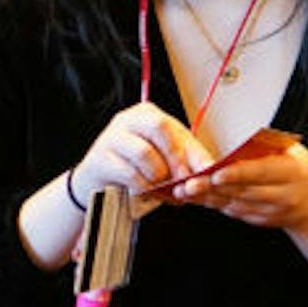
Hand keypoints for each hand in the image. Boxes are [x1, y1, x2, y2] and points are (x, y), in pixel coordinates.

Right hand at [74, 104, 213, 214]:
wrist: (99, 185)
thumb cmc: (135, 170)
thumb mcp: (163, 161)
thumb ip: (184, 162)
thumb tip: (208, 170)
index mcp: (147, 114)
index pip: (177, 128)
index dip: (194, 152)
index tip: (206, 172)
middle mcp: (128, 120)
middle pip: (159, 126)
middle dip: (175, 157)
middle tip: (182, 180)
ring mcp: (112, 137)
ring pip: (144, 151)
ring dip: (157, 174)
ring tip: (159, 187)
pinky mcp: (100, 159)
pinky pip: (129, 172)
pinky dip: (142, 186)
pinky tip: (144, 192)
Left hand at [172, 139, 307, 229]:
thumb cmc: (298, 168)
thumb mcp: (292, 151)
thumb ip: (267, 146)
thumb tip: (240, 140)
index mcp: (292, 172)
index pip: (261, 172)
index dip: (238, 174)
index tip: (216, 174)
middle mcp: (283, 195)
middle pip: (243, 192)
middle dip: (213, 189)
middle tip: (188, 184)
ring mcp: (272, 211)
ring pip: (234, 204)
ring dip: (207, 198)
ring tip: (184, 190)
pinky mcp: (260, 221)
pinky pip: (234, 212)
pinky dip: (214, 204)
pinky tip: (197, 197)